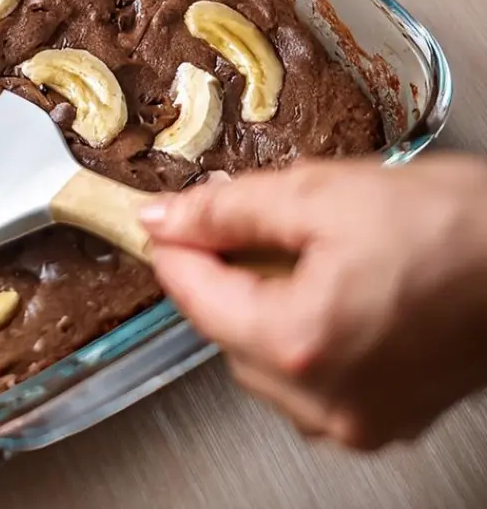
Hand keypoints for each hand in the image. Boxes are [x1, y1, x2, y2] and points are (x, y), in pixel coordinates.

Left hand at [139, 155, 486, 449]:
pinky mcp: (383, 418)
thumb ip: (227, 210)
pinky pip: (304, 380)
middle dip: (218, 274)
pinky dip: (295, 333)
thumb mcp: (319, 193)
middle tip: (234, 224)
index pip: (194, 296)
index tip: (162, 218)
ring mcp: (357, 419)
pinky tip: (324, 289)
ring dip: (255, 305)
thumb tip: (163, 218)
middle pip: (222, 332)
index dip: (172, 247)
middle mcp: (324, 401)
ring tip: (296, 252)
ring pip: (259, 359)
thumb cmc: (452, 223)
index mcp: (301, 342)